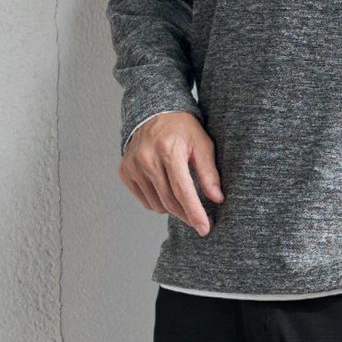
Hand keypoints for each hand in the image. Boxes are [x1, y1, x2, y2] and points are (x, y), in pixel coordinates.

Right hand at [120, 111, 222, 234]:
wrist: (154, 112)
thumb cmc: (182, 129)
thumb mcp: (202, 144)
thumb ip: (209, 172)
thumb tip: (217, 199)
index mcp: (169, 151)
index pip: (183, 191)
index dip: (195, 212)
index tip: (205, 228)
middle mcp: (147, 159)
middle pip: (169, 201)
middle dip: (186, 215)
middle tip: (199, 220)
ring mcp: (133, 166)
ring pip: (156, 204)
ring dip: (172, 208)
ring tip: (182, 198)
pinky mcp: (125, 171)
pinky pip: (144, 200)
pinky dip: (157, 202)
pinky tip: (166, 191)